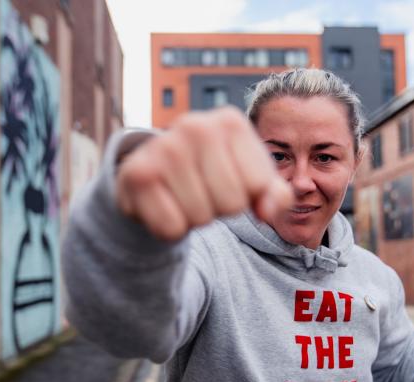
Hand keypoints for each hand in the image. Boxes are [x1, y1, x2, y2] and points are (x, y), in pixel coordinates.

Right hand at [116, 107, 292, 240]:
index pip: (257, 186)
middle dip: (220, 209)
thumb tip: (266, 211)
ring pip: (201, 217)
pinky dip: (170, 228)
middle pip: (231, 204)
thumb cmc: (212, 177)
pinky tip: (163, 205)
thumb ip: (276, 196)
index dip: (246, 197)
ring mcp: (164, 146)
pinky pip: (171, 227)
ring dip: (194, 219)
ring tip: (182, 197)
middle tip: (203, 193)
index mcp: (231, 122)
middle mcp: (195, 125)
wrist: (154, 178)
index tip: (229, 183)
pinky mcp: (137, 173)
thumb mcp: (253, 181)